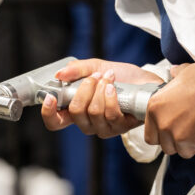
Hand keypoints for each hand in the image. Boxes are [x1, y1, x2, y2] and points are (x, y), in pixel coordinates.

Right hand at [41, 58, 163, 138]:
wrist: (146, 80)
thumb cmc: (121, 76)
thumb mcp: (96, 66)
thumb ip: (77, 69)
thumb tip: (59, 75)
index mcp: (77, 111)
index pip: (55, 122)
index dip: (49, 113)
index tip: (51, 97)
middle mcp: (88, 123)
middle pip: (75, 113)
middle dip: (84, 89)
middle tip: (94, 76)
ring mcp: (104, 127)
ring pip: (93, 112)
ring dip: (100, 89)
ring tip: (108, 78)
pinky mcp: (121, 127)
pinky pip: (110, 114)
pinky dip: (110, 96)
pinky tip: (114, 87)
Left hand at [144, 63, 194, 158]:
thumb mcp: (182, 73)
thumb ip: (174, 77)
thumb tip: (174, 72)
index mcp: (154, 108)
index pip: (150, 137)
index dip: (161, 135)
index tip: (170, 130)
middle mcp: (164, 125)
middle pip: (167, 147)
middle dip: (177, 141)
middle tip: (188, 129)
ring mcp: (180, 136)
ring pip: (184, 151)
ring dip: (192, 144)